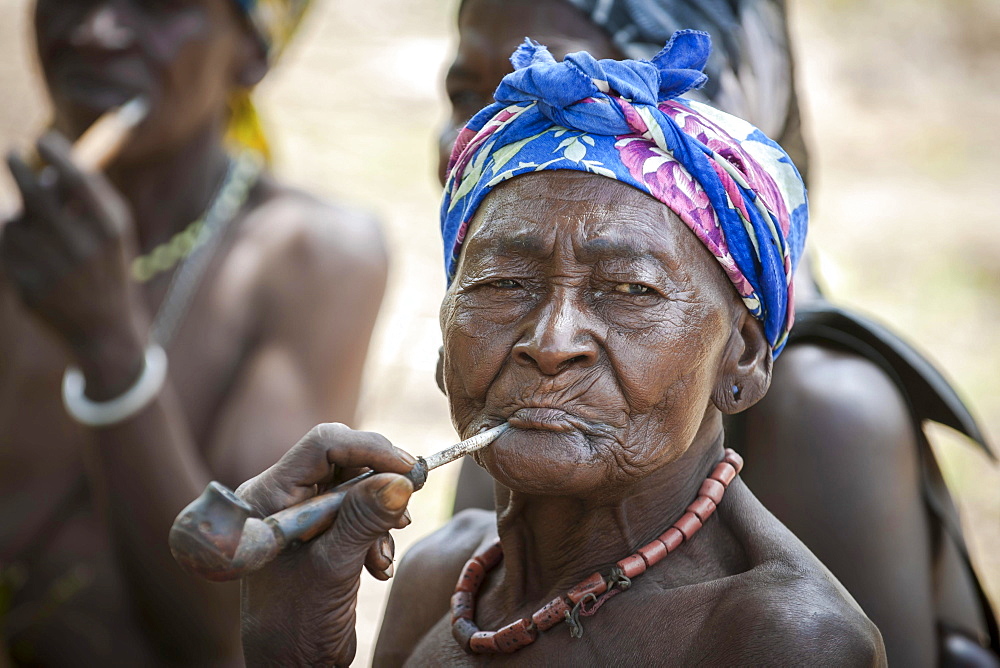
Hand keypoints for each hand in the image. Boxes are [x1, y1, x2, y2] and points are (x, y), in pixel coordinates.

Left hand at [0, 131, 146, 387]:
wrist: (104, 328)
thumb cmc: (108, 266)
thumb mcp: (115, 232)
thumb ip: (92, 195)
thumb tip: (55, 159)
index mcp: (109, 233)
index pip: (78, 181)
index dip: (57, 155)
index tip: (43, 140)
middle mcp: (82, 250)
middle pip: (37, 196)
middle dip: (21, 170)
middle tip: (12, 153)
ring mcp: (53, 271)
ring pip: (16, 223)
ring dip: (21, 217)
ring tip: (39, 230)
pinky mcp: (28, 286)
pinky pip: (6, 248)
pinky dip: (13, 242)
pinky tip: (31, 252)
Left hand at [237, 423, 415, 666]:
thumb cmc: (296, 627)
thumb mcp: (332, 570)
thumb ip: (364, 520)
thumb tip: (402, 481)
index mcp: (266, 497)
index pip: (322, 446)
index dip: (369, 449)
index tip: (409, 469)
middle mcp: (280, 497)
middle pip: (343, 460)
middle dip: (379, 484)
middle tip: (407, 503)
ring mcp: (300, 514)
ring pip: (357, 484)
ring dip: (380, 514)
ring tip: (382, 554)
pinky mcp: (320, 531)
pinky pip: (359, 509)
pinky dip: (377, 531)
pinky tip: (377, 565)